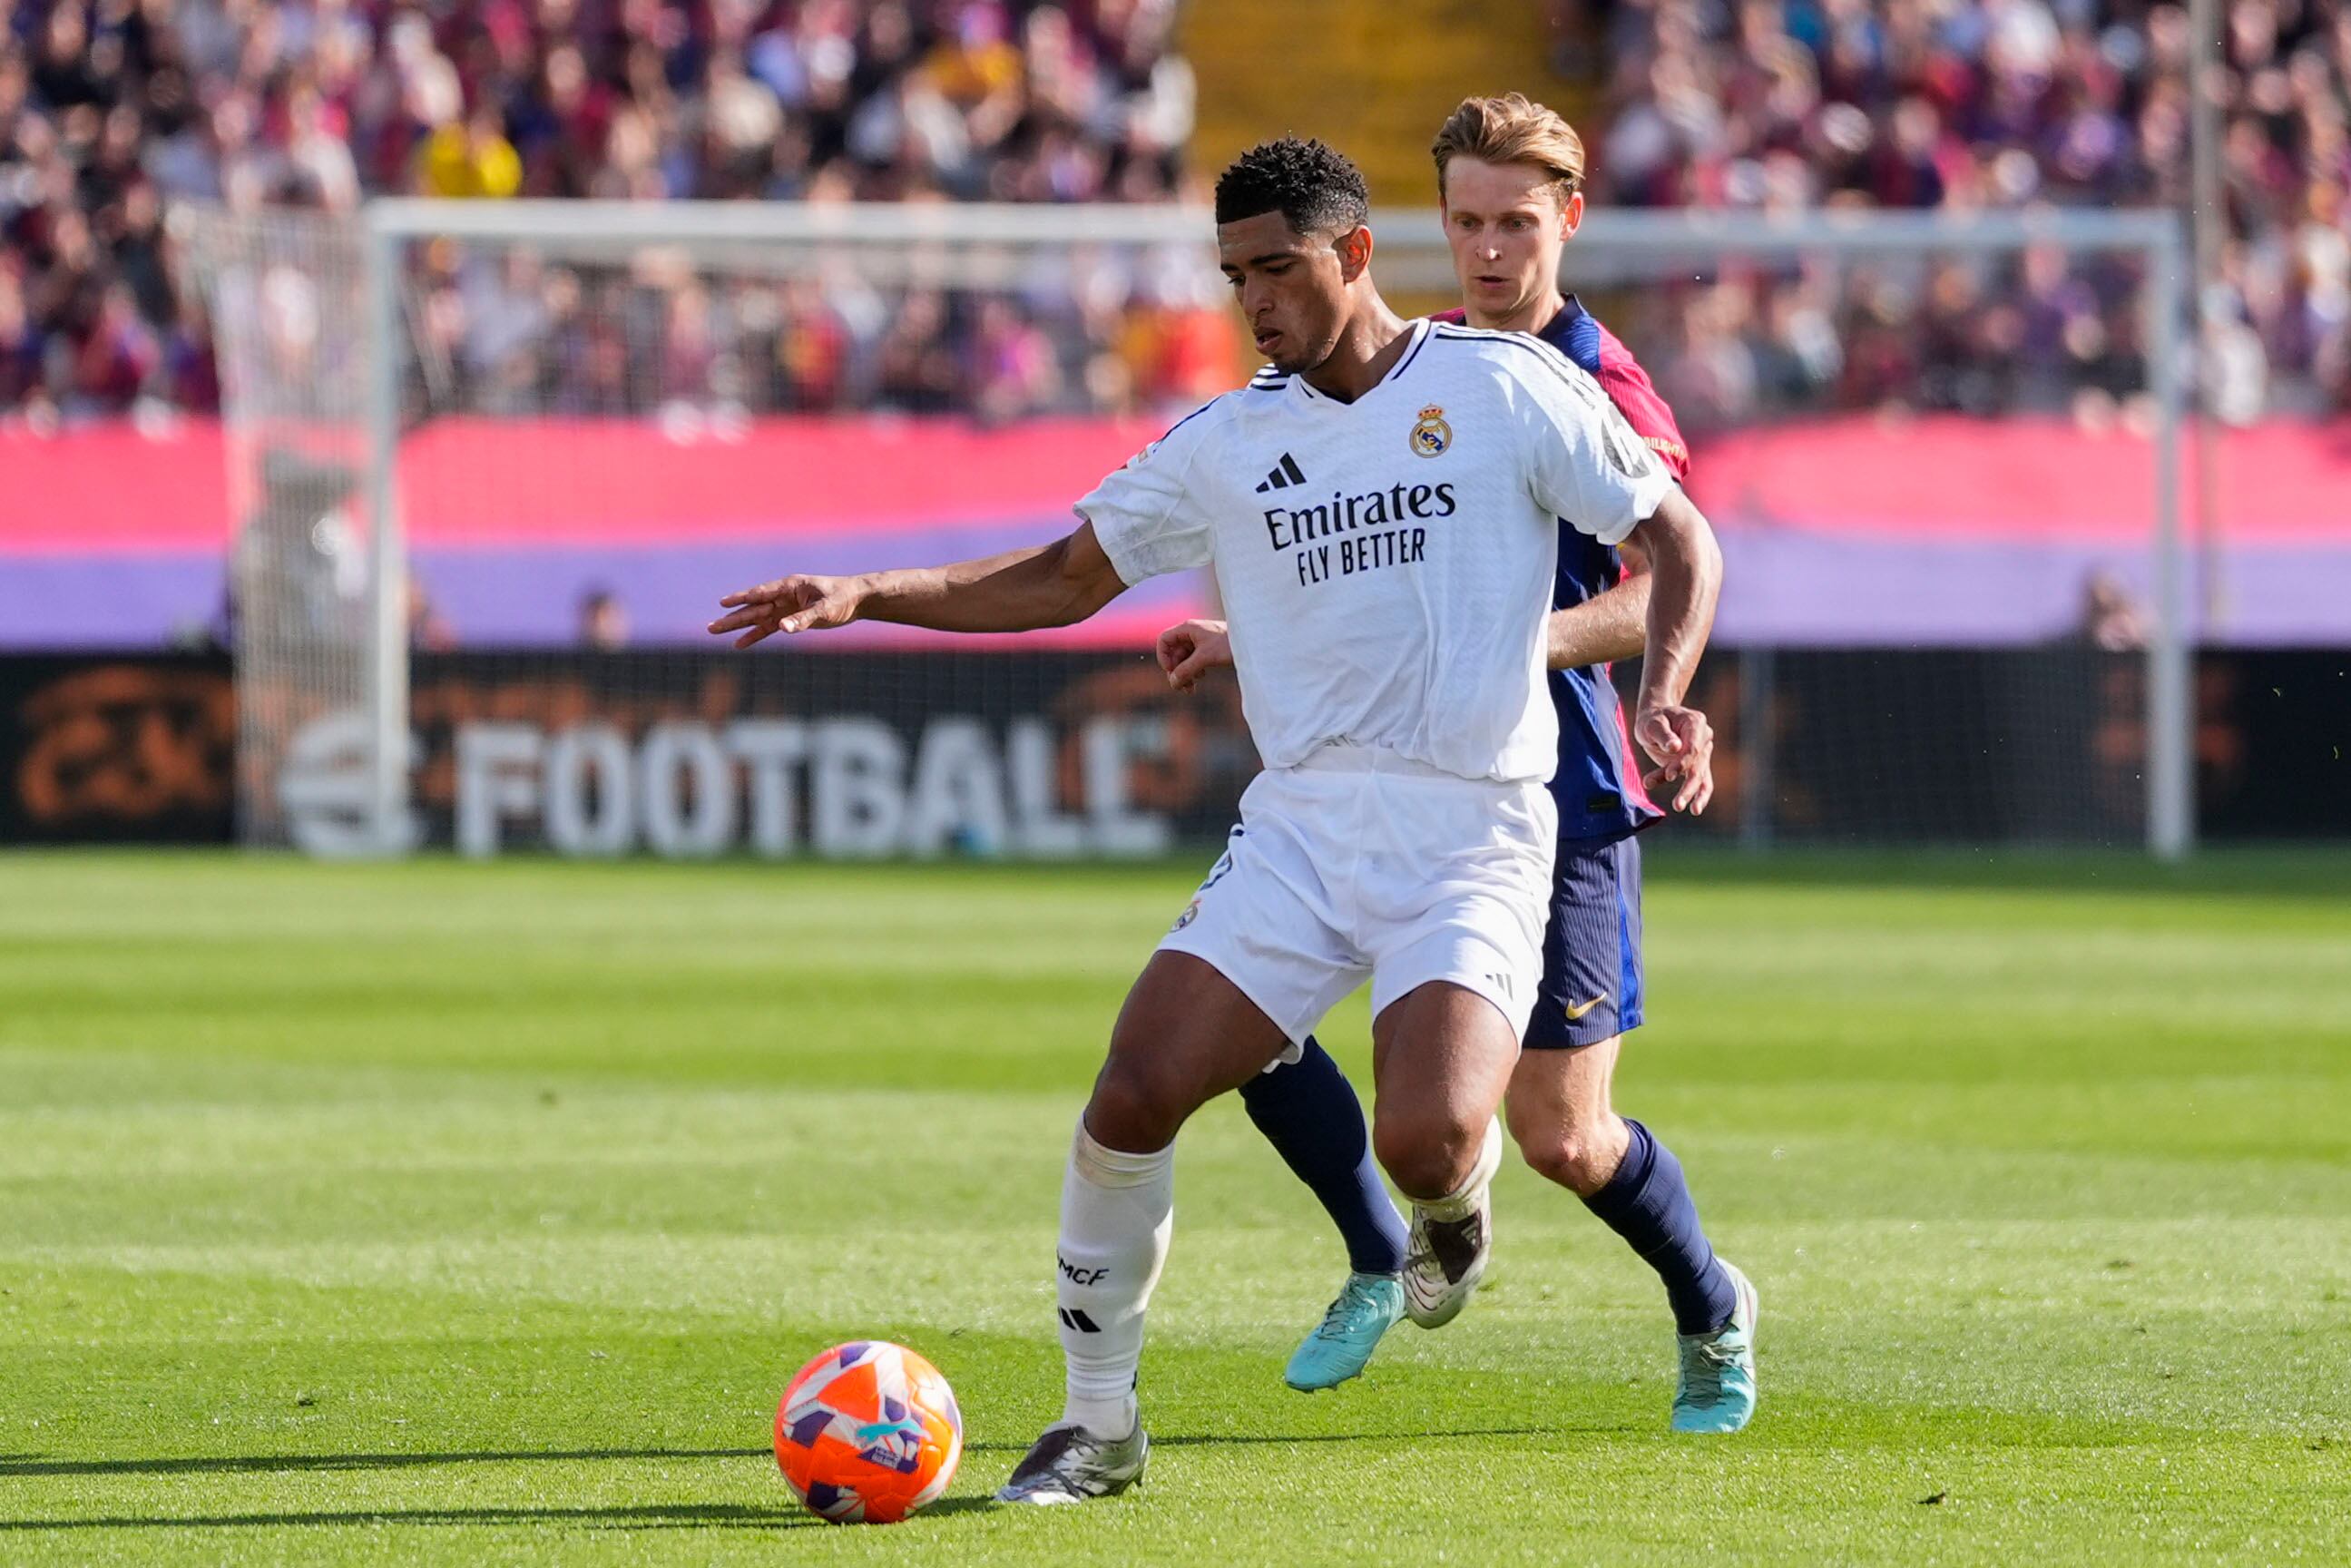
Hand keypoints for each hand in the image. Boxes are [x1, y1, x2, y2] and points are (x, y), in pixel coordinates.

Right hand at [707, 574, 863, 648]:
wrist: (856, 601)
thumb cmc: (842, 599)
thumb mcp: (825, 609)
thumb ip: (804, 619)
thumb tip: (783, 628)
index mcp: (790, 586)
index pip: (762, 593)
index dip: (743, 598)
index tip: (724, 603)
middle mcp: (783, 596)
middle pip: (752, 607)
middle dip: (732, 617)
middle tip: (710, 627)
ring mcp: (784, 608)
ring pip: (755, 618)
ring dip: (737, 626)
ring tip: (714, 631)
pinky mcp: (789, 619)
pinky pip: (767, 629)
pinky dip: (754, 636)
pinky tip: (739, 644)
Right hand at [1155, 617, 1231, 691]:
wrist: (1253, 642)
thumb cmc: (1230, 644)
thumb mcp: (1206, 657)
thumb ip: (1187, 670)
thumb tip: (1173, 682)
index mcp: (1188, 629)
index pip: (1164, 640)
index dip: (1163, 656)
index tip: (1170, 671)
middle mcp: (1192, 634)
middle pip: (1173, 654)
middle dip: (1176, 671)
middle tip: (1181, 688)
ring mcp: (1200, 642)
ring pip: (1183, 660)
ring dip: (1184, 675)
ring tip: (1190, 689)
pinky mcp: (1208, 650)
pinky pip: (1193, 662)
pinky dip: (1194, 672)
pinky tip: (1201, 678)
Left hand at [1633, 703, 1714, 815]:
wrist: (1655, 718)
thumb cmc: (1653, 719)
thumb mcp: (1652, 723)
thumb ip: (1663, 735)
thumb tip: (1675, 747)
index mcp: (1695, 723)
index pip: (1693, 747)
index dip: (1683, 763)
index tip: (1669, 776)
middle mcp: (1704, 738)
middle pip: (1698, 766)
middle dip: (1688, 787)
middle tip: (1677, 805)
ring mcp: (1703, 752)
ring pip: (1700, 777)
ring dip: (1691, 794)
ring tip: (1681, 807)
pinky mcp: (1697, 765)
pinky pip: (1698, 781)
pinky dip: (1694, 795)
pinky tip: (1692, 808)